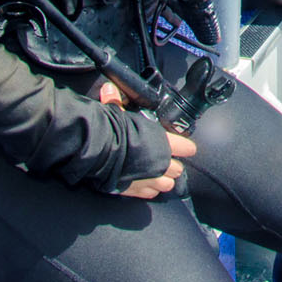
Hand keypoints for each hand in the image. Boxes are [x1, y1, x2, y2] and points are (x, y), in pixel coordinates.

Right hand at [98, 82, 198, 198]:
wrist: (95, 154)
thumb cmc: (109, 131)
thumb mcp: (114, 113)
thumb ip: (115, 102)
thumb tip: (109, 88)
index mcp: (162, 142)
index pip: (185, 147)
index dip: (185, 147)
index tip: (185, 147)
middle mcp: (160, 163)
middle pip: (177, 168)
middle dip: (172, 165)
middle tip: (163, 159)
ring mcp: (150, 179)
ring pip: (168, 184)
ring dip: (163, 179)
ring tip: (155, 175)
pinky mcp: (137, 191)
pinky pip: (151, 193)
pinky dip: (149, 189)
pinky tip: (144, 184)